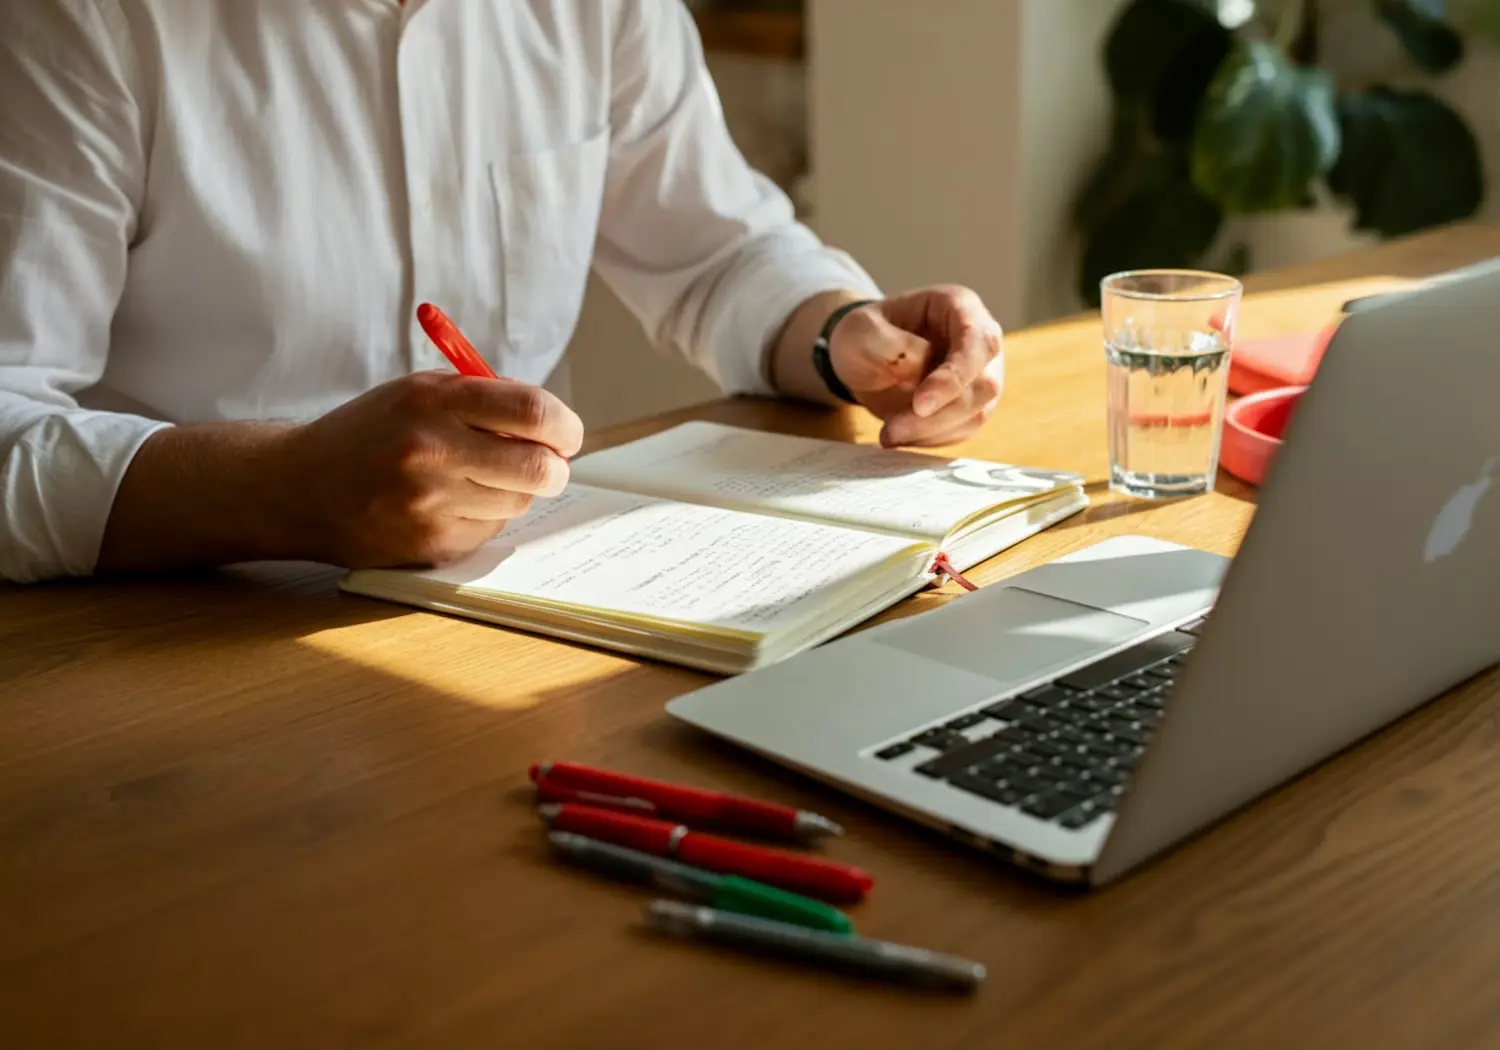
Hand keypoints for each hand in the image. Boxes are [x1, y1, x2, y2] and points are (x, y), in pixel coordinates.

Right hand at [282, 371, 583, 567]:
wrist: (297, 487)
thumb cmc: (370, 434)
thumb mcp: (418, 394)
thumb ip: (485, 401)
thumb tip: (555, 426)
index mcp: (433, 401)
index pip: (532, 412)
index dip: (564, 426)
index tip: (566, 434)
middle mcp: (431, 450)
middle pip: (538, 467)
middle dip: (554, 467)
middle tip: (548, 464)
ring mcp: (429, 503)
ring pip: (517, 502)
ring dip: (512, 492)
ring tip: (474, 480)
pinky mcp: (429, 544)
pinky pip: (489, 531)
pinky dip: (482, 517)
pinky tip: (445, 506)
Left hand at [827, 285, 1003, 447]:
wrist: (864, 359)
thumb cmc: (865, 335)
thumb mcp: (861, 330)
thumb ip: (890, 346)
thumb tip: (922, 371)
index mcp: (959, 306)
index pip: (977, 341)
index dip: (954, 377)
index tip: (920, 405)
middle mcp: (980, 340)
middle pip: (984, 384)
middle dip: (939, 414)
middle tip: (892, 429)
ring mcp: (981, 375)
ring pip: (976, 414)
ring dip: (931, 431)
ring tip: (888, 434)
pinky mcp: (972, 406)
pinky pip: (962, 430)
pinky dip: (930, 439)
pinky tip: (900, 434)